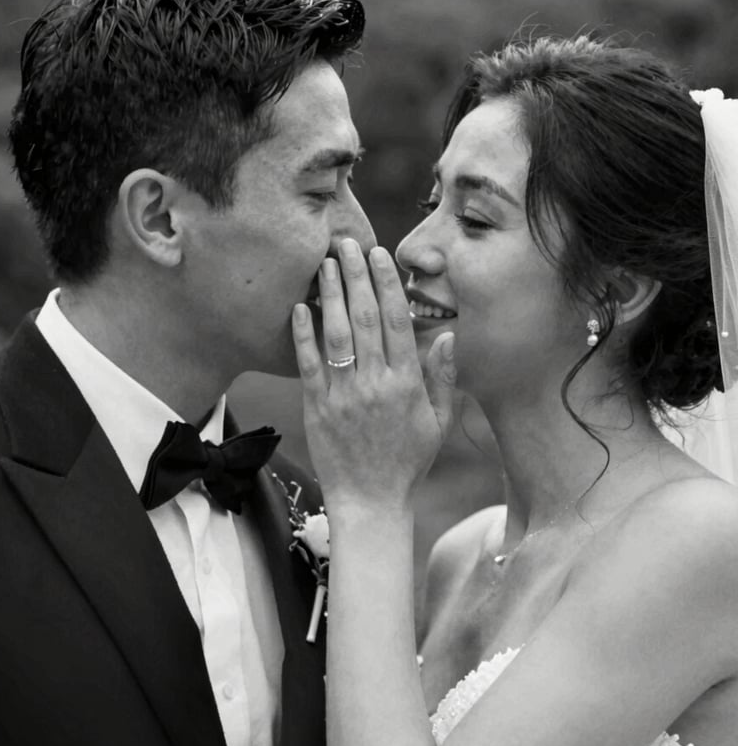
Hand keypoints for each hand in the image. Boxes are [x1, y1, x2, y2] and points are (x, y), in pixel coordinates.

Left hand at [292, 238, 455, 511]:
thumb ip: (442, 377)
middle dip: (355, 275)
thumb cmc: (408, 462)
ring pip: (336, 335)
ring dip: (330, 295)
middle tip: (345, 242)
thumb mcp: (437, 422)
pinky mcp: (317, 408)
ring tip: (324, 263)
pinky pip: (309, 365)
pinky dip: (303, 334)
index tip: (379, 255)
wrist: (371, 502)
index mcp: (407, 384)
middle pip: (364, 318)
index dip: (386, 284)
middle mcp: (375, 385)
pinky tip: (300, 307)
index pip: (396, 322)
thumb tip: (445, 333)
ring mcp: (344, 396)